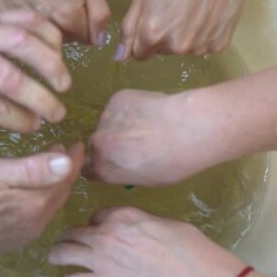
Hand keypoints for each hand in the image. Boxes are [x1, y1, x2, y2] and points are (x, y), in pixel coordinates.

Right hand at [0, 0, 110, 45]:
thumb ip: (96, 9)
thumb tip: (99, 40)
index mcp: (66, 13)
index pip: (85, 38)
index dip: (89, 25)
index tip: (86, 9)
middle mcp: (41, 21)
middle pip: (63, 38)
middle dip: (70, 26)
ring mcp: (18, 15)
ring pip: (40, 32)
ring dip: (48, 22)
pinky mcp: (0, 6)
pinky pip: (20, 21)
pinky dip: (28, 13)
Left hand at [0, 0, 70, 131]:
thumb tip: (27, 119)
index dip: (18, 120)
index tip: (35, 126)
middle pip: (11, 78)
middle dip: (41, 100)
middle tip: (58, 114)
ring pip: (24, 44)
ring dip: (51, 66)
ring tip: (64, 85)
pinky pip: (27, 18)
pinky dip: (48, 35)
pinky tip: (58, 54)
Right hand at [0, 143, 83, 263]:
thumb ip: (33, 169)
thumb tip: (68, 162)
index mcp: (36, 203)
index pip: (66, 177)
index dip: (74, 159)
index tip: (80, 144)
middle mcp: (38, 222)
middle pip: (61, 192)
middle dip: (66, 171)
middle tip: (65, 151)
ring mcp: (27, 234)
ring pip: (50, 204)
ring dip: (55, 185)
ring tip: (51, 167)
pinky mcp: (15, 239)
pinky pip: (39, 216)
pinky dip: (42, 198)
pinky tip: (32, 191)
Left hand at [48, 207, 245, 276]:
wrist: (190, 275)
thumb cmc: (187, 246)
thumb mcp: (162, 222)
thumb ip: (141, 223)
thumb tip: (138, 231)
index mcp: (122, 215)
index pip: (96, 215)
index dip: (96, 223)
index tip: (98, 230)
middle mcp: (104, 233)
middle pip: (72, 231)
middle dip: (69, 236)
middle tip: (68, 243)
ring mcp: (99, 259)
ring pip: (62, 252)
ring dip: (58, 254)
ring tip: (57, 258)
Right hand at [86, 89, 209, 185]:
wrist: (186, 129)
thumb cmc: (172, 163)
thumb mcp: (147, 180)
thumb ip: (126, 172)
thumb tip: (125, 164)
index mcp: (102, 168)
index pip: (89, 168)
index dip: (102, 164)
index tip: (115, 163)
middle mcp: (97, 142)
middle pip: (98, 143)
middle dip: (112, 143)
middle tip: (137, 143)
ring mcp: (106, 116)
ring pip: (110, 122)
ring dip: (122, 124)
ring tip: (149, 125)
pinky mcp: (118, 97)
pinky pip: (120, 105)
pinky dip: (131, 108)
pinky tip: (152, 110)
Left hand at [116, 0, 260, 60]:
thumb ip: (129, 28)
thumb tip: (120, 57)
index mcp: (153, 35)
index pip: (139, 54)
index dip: (144, 38)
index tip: (154, 22)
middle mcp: (176, 47)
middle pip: (162, 52)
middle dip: (164, 36)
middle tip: (175, 10)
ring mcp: (199, 48)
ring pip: (183, 50)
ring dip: (184, 36)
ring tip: (193, 10)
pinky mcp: (218, 46)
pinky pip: (204, 46)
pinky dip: (204, 35)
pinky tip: (207, 16)